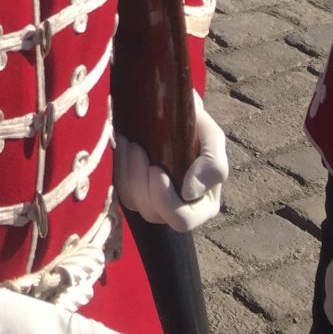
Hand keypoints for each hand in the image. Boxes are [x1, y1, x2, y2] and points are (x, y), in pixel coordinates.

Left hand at [115, 92, 227, 232]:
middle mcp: (177, 210)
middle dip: (140, 180)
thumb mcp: (213, 140)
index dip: (164, 200)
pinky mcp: (134, 189)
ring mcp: (153, 201)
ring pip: (132, 201)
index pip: (181, 220)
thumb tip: (189, 193)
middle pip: (151, 213)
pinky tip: (124, 144)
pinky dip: (119, 166)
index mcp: (202, 206)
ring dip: (127, 170)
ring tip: (131, 142)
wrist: (174, 113)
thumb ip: (213, 166)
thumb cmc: (198, 128)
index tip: (156, 169)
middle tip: (137, 147)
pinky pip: (120, 189)